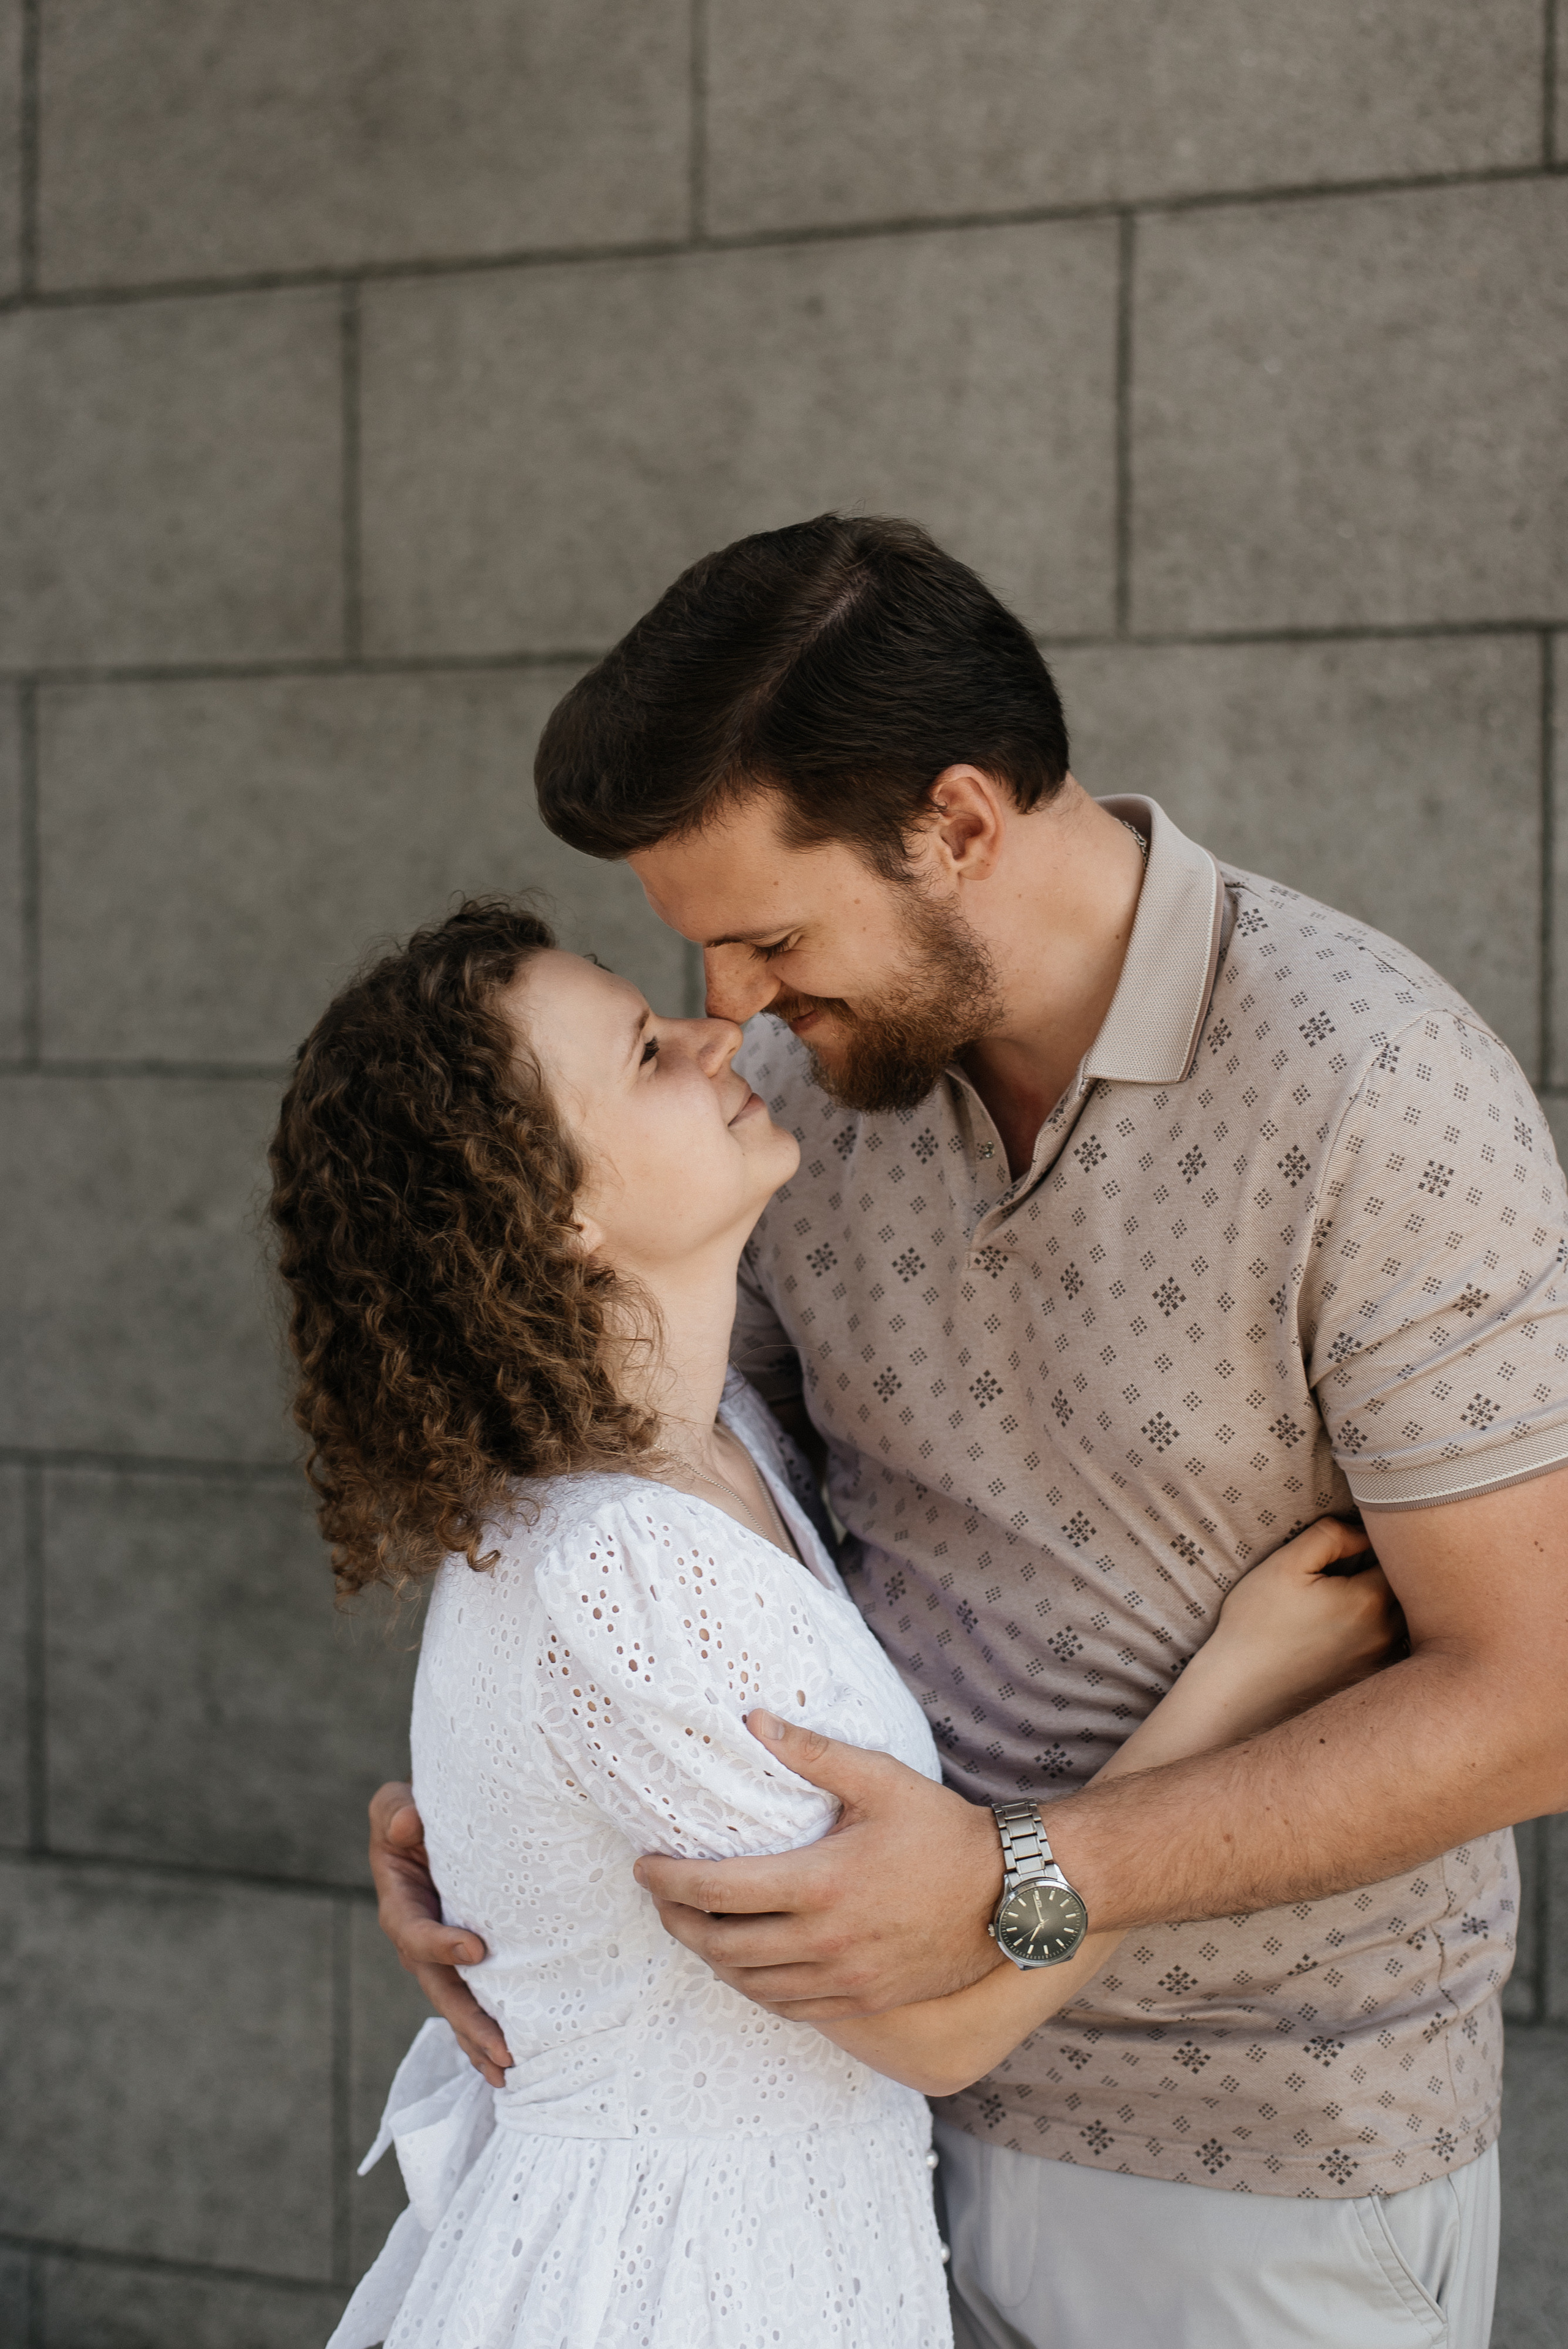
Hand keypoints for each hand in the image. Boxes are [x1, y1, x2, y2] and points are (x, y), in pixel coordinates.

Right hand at [368, 1782, 514, 2085]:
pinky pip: (472, 2005)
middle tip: (504, 2050)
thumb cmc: (416, 1813)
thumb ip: (393, 1812)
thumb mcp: (395, 1804)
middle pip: (440, 1988)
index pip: (414, 1933)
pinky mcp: (463, 1965)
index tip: (477, 1949)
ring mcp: (440, 1959)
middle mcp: (418, 1942)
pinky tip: (510, 2067)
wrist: (434, 1827)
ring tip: (509, 2071)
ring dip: (479, 2040)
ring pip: (457, 2007)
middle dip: (469, 2021)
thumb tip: (406, 1823)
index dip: (440, 1944)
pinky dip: (483, 2036)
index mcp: (400, 1906)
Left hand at [633, 1714, 1004, 2019]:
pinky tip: (742, 1968)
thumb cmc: (943, 1831)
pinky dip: (753, 1989)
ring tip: (691, 1928)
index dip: (669, 1880)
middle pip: (721, 1945)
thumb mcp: (880, 1781)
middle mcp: (825, 1941)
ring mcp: (845, 1979)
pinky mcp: (864, 2002)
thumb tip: (754, 1720)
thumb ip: (813, 1753)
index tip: (642, 1866)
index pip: (717, 1891)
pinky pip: (789, 2007)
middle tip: (658, 1897)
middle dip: (677, 1921)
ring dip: (709, 1959)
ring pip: (750, 1983)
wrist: (1011, 1898)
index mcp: (821, 1884)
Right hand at [1199, 1515, 1404, 1739]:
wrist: (1239, 1688)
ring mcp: (1381, 1664)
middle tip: (1357, 1567)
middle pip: (1408, 1592)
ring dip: (1389, 1605)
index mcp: (1369, 1600)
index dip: (1382, 1544)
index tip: (1359, 1543)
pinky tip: (1346, 1632)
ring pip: (1404, 1621)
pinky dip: (1380, 1635)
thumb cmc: (1256, 1623)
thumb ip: (1331, 1535)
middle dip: (1390, 1574)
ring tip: (1349, 1599)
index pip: (1398, 1559)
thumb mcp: (1285, 1564)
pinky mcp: (1369, 1683)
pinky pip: (1393, 1650)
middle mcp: (1386, 1635)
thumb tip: (1364, 1532)